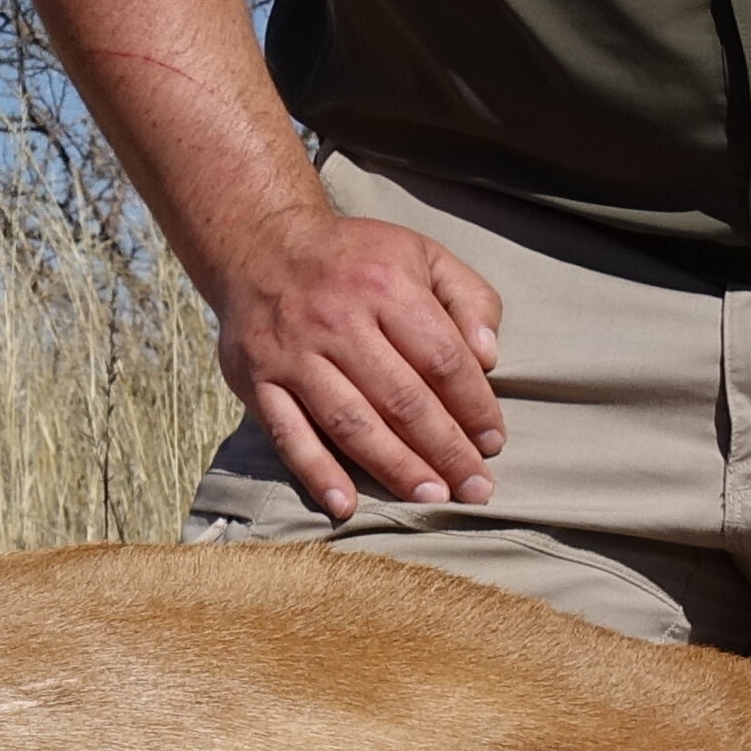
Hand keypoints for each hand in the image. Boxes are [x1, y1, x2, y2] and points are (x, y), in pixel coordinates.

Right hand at [212, 205, 508, 517]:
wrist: (259, 245)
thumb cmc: (356, 259)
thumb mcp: (422, 254)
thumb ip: (468, 297)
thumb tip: (489, 357)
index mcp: (385, 286)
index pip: (442, 359)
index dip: (474, 406)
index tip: (493, 441)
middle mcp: (337, 321)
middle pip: (401, 399)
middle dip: (445, 450)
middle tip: (476, 488)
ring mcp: (293, 354)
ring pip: (350, 423)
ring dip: (395, 468)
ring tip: (432, 499)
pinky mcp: (257, 380)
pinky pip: (288, 435)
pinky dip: (316, 473)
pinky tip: (346, 506)